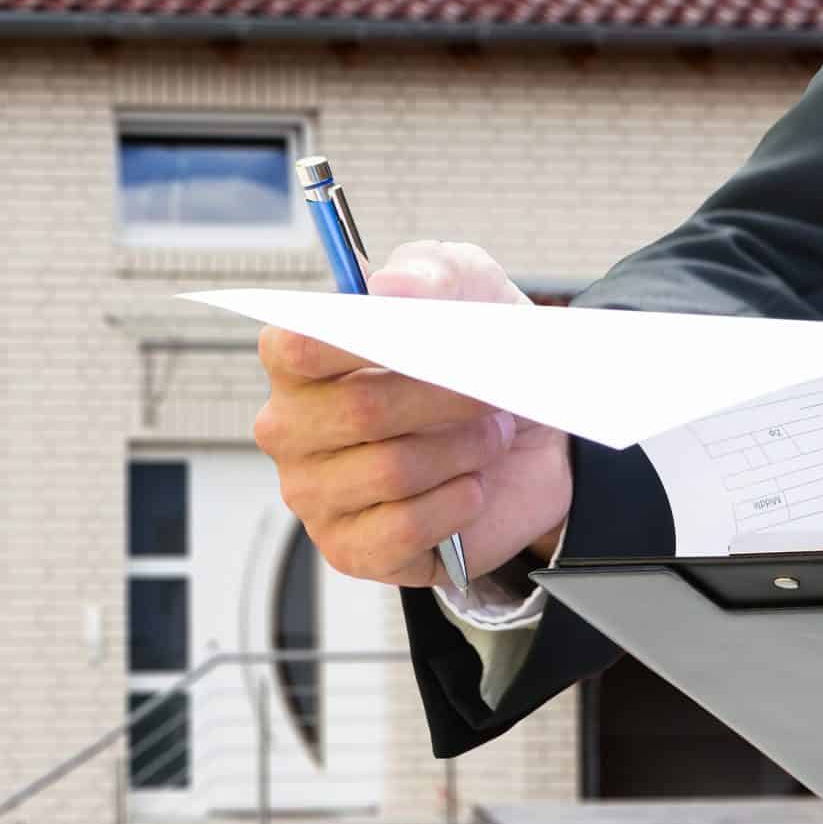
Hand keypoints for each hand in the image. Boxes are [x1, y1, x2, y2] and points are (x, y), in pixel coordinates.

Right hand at [253, 240, 571, 590]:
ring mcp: (315, 494)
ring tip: (488, 438)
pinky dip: (454, 504)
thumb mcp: (470, 291)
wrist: (530, 444)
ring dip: (462, 450)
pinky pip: (403, 528)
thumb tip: (386, 288)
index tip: (414, 333)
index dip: (355, 339)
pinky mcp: (352, 550)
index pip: (295, 346)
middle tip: (489, 391)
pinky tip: (470, 488)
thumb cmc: (475, 358)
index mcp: (299, 361)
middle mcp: (292, 429)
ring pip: (392, 470)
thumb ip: (430, 274)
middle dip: (444, 398)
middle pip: (360, 410)